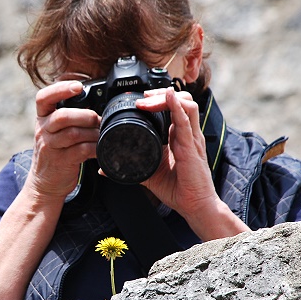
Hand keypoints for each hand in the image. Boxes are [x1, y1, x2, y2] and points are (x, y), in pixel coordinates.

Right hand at [28, 81, 99, 198]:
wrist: (45, 183)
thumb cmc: (56, 151)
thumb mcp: (55, 130)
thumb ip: (69, 116)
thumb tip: (99, 104)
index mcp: (43, 118)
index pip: (43, 97)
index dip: (60, 89)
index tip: (78, 87)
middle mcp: (43, 130)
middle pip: (62, 116)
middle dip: (85, 116)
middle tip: (97, 120)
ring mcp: (50, 146)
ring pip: (73, 134)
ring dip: (93, 133)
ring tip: (100, 135)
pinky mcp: (60, 161)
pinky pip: (81, 150)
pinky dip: (95, 148)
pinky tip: (100, 148)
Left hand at [135, 88, 247, 239]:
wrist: (195, 206)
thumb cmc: (178, 190)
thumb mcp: (149, 174)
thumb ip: (130, 168)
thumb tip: (105, 169)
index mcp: (179, 137)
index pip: (173, 108)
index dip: (158, 99)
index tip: (140, 100)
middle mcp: (188, 134)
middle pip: (181, 100)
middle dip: (161, 93)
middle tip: (143, 96)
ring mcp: (192, 138)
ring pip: (187, 104)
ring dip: (166, 97)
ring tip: (149, 99)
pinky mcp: (192, 146)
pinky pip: (186, 121)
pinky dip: (177, 106)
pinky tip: (169, 97)